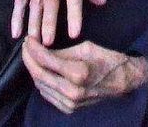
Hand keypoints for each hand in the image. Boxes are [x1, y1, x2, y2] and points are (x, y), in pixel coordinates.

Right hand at [14, 0, 105, 43]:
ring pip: (33, 2)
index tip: (75, 33)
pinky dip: (16, 15)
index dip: (74, 14)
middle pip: (50, 1)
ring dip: (32, 23)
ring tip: (33, 42)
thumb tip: (100, 2)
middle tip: (48, 44)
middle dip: (49, 23)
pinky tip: (16, 31)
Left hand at [22, 37, 147, 113]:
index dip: (33, 49)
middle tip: (26, 47)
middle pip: (39, 75)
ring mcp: (70, 103)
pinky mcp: (69, 109)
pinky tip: (41, 70)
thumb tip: (41, 50)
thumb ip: (61, 52)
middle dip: (28, 59)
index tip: (28, 40)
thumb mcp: (85, 48)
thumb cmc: (106, 59)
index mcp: (78, 73)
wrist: (122, 81)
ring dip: (33, 70)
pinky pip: (47, 94)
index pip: (45, 60)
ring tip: (32, 56)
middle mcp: (72, 91)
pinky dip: (41, 81)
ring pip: (41, 85)